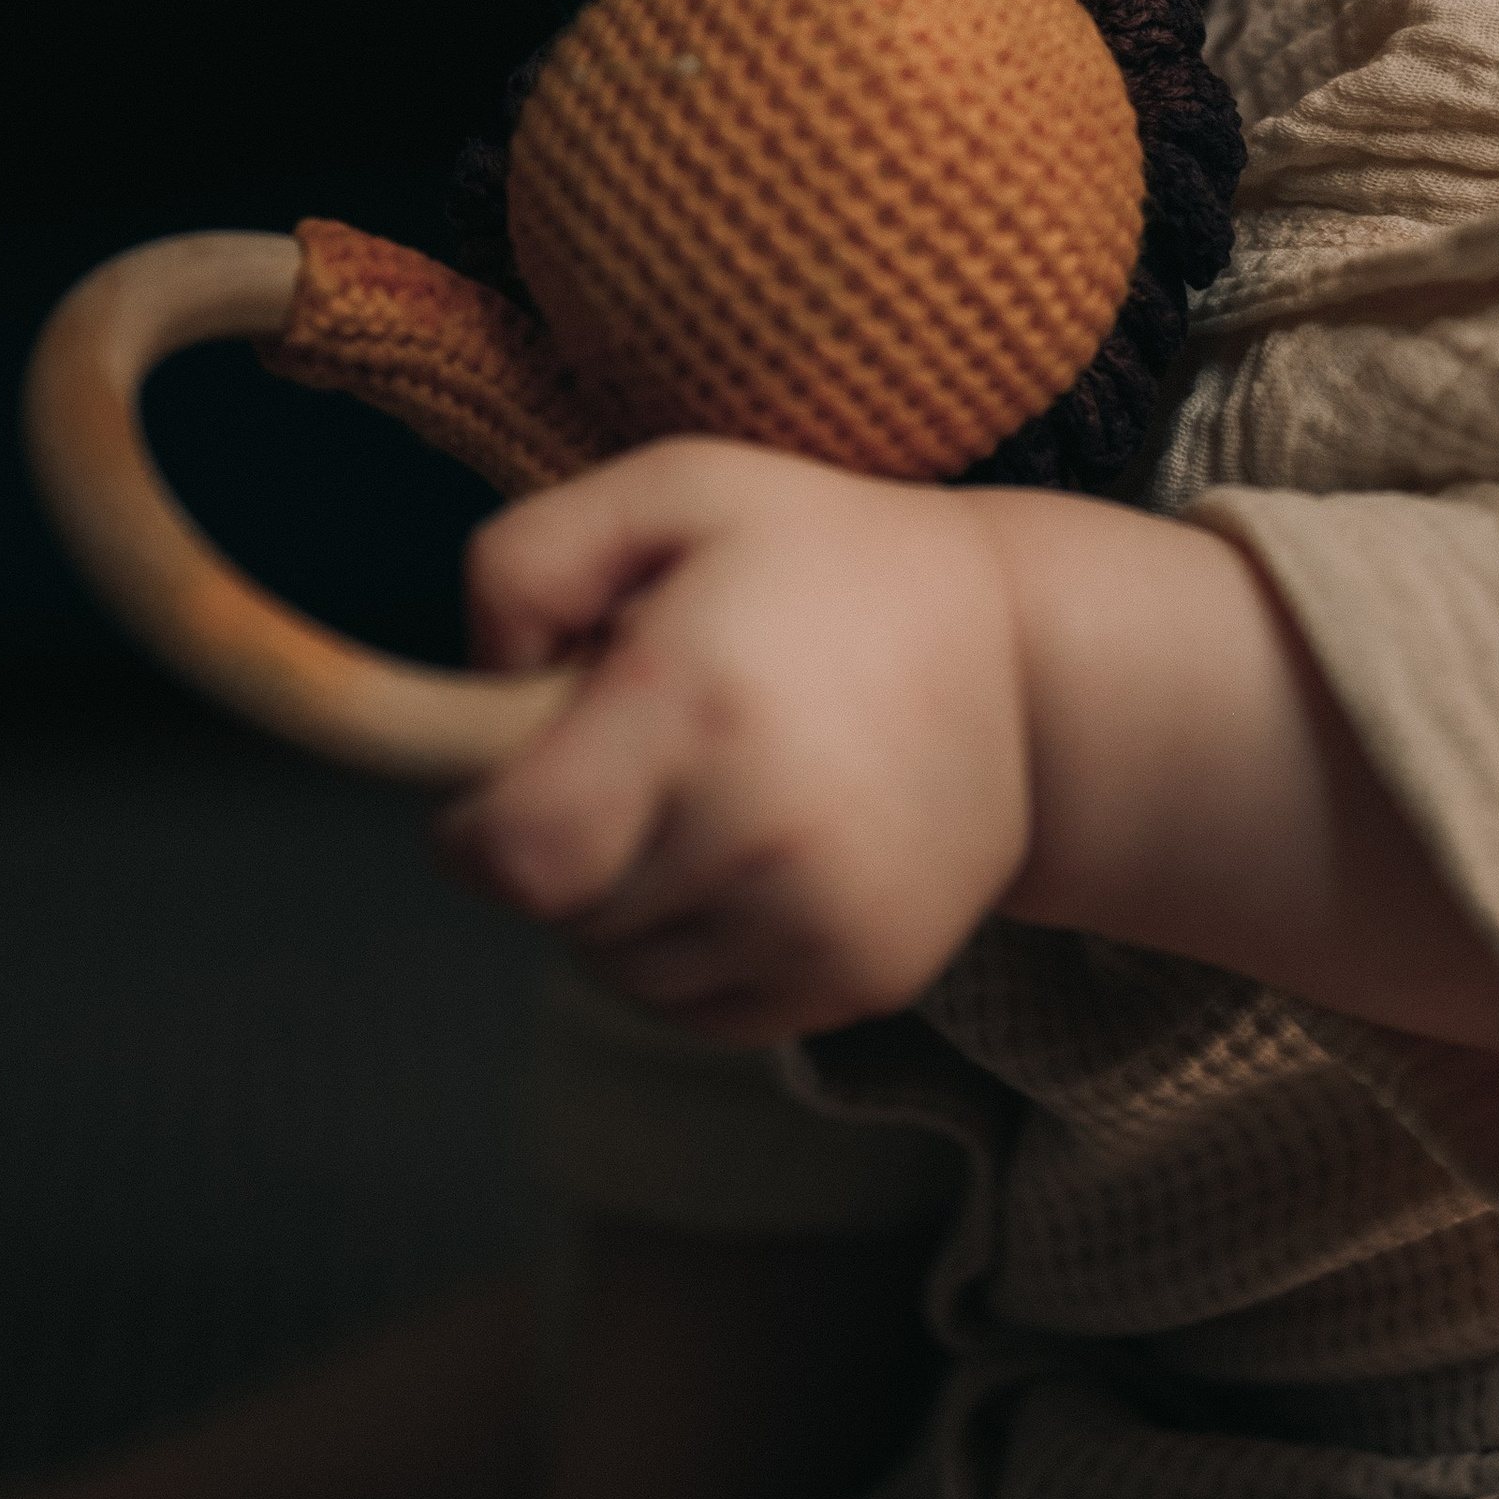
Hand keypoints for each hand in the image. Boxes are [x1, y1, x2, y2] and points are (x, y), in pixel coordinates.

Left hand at [440, 442, 1034, 1041]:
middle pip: (564, 916)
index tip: (492, 787)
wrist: (1027, 659)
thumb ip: (527, 559)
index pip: (517, 853)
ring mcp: (820, 918)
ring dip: (625, 906)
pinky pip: (705, 1013)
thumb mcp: (675, 486)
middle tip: (631, 759)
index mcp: (696, 701)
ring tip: (698, 800)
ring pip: (626, 977)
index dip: (472, 832)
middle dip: (563, 846)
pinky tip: (747, 858)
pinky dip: (694, 953)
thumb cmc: (824, 558)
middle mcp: (762, 829)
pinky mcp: (864, 977)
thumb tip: (479, 684)